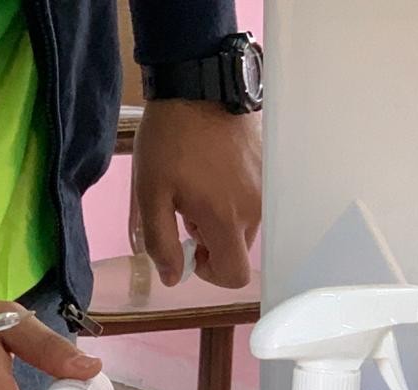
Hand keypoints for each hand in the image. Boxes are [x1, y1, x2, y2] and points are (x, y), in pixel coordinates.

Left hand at [132, 100, 261, 288]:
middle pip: (238, 250)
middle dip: (211, 241)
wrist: (198, 85)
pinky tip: (212, 173)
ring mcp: (264, 187)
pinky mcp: (267, 168)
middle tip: (186, 209)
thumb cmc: (169, 140)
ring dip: (220, 219)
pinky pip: (251, 200)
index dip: (209, 273)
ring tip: (197, 187)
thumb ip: (161, 242)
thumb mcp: (150, 195)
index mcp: (226, 219)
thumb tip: (172, 276)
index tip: (189, 250)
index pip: (234, 275)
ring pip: (244, 226)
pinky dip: (232, 199)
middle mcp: (254, 208)